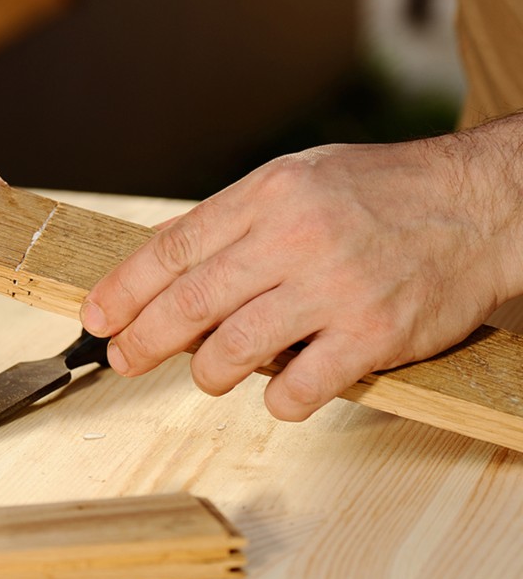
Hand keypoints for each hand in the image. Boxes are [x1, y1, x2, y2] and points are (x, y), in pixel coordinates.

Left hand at [81, 127, 522, 420]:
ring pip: (234, 350)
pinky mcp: (372, 335)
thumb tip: (166, 263)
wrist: (482, 204)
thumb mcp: (299, 178)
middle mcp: (296, 237)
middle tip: (123, 359)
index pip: (173, 247)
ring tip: (211, 374)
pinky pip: (299, 388)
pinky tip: (281, 390)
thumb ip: (234, 221)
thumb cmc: (383, 193)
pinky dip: (278, 400)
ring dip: (209, 373)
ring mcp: (334, 288)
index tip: (97, 316)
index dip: (124, 288)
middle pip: (189, 302)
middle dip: (143, 339)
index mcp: (269, 194)